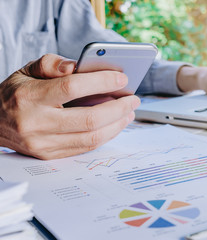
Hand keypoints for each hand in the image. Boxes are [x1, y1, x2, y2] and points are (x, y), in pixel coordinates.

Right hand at [0, 54, 139, 158]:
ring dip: (117, 125)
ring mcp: (42, 144)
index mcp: (29, 97)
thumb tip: (78, 66)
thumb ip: (52, 64)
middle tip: (134, 99)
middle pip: (88, 119)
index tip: (121, 78)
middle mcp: (35, 123)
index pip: (71, 88)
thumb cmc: (15, 93)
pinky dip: (105, 136)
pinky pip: (85, 147)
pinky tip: (115, 125)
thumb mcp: (27, 71)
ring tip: (129, 113)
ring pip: (90, 138)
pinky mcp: (49, 156)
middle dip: (118, 109)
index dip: (101, 82)